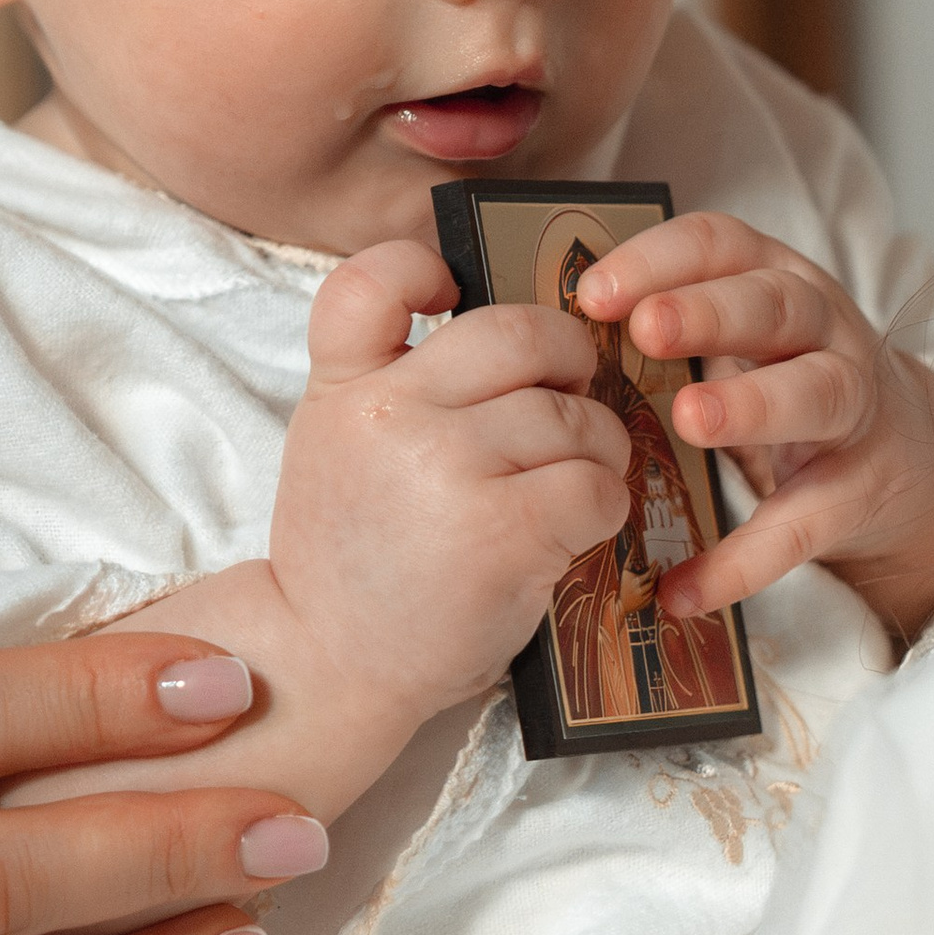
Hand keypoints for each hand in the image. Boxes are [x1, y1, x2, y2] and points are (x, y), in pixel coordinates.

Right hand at [256, 241, 631, 807]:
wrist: (329, 666)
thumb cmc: (356, 560)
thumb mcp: (339, 448)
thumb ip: (396, 384)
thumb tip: (519, 338)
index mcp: (343, 388)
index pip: (374, 280)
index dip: (424, 268)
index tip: (453, 296)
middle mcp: (390, 415)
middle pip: (518, 331)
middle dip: (567, 356)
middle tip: (571, 391)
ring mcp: (446, 469)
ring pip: (573, 413)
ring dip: (595, 445)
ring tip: (571, 482)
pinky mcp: (504, 531)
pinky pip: (596, 483)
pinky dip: (604, 505)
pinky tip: (575, 529)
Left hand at [574, 217, 933, 646]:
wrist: (907, 458)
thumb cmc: (785, 385)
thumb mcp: (739, 337)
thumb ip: (664, 331)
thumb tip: (538, 346)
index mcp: (775, 281)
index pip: (721, 246)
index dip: (659, 260)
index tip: (592, 293)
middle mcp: (823, 331)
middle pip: (775, 305)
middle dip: (710, 312)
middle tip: (645, 330)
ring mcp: (853, 408)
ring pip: (816, 392)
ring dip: (752, 403)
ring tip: (689, 421)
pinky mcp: (861, 490)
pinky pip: (805, 525)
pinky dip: (745, 561)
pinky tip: (684, 589)